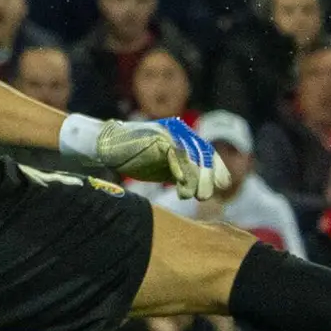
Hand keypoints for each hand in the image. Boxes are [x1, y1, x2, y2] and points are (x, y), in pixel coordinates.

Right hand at [88, 115, 223, 200]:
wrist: (108, 146)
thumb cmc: (135, 158)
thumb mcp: (164, 169)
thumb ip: (182, 174)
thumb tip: (203, 191)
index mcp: (184, 139)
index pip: (207, 153)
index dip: (218, 169)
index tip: (223, 185)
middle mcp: (179, 133)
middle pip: (203, 154)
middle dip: (206, 177)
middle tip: (203, 197)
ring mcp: (169, 133)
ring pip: (190, 154)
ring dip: (192, 177)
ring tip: (188, 195)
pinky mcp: (157, 136)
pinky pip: (173, 151)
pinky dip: (178, 167)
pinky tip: (177, 182)